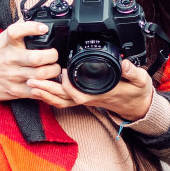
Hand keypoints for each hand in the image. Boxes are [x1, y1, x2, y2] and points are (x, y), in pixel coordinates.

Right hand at [0, 19, 61, 100]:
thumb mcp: (2, 39)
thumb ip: (19, 28)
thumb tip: (36, 20)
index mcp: (7, 43)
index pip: (18, 31)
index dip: (33, 27)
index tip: (44, 29)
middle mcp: (11, 58)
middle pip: (36, 58)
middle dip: (52, 56)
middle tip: (54, 56)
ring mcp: (13, 75)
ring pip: (40, 75)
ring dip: (53, 72)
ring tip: (54, 69)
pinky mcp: (16, 90)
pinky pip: (36, 91)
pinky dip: (46, 87)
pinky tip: (48, 82)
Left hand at [26, 58, 154, 122]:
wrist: (138, 106)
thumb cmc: (136, 92)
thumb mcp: (140, 80)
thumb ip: (132, 72)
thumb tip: (125, 64)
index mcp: (99, 94)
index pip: (78, 93)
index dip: (67, 84)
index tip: (60, 72)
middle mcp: (88, 98)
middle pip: (63, 98)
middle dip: (46, 90)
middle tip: (30, 80)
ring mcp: (85, 99)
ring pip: (60, 101)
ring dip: (44, 94)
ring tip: (30, 84)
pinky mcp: (83, 98)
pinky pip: (63, 100)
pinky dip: (50, 96)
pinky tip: (41, 89)